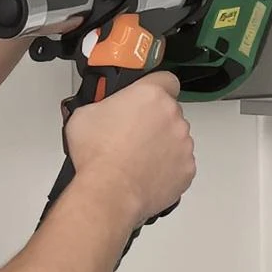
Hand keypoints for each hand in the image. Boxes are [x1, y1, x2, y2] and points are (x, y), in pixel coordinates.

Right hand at [65, 73, 195, 221]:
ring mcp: (184, 143)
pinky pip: (180, 164)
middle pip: (169, 112)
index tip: (147, 98)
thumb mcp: (84, 114)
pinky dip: (168, 168)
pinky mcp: (187, 168)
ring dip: (162, 145)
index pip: (166, 80)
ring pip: (176, 138)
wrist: (109, 192)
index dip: (156, 88)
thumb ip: (102, 104)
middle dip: (155, 121)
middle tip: (132, 135)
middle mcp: (173, 116)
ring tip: (137, 159)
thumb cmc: (98, 155)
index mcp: (151, 95)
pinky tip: (146, 173)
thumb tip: (102, 109)